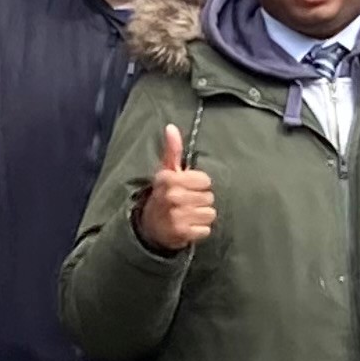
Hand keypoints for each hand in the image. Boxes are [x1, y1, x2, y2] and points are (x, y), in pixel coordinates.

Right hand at [134, 125, 214, 254]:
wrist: (149, 227)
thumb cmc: (163, 195)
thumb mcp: (166, 172)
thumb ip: (172, 150)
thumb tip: (171, 127)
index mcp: (169, 179)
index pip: (205, 179)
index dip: (199, 184)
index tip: (188, 187)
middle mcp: (172, 196)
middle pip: (209, 197)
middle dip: (201, 200)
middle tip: (187, 203)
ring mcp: (177, 216)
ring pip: (210, 213)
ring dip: (201, 216)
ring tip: (188, 214)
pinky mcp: (182, 233)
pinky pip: (206, 229)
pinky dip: (199, 230)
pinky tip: (188, 226)